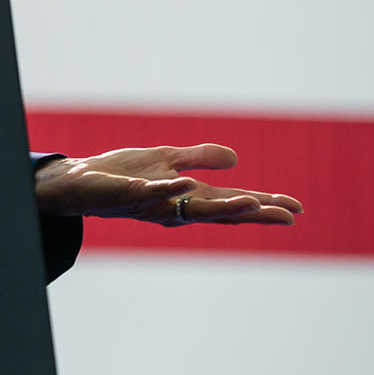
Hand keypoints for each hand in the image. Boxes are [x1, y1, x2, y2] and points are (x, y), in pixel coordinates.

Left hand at [33, 143, 301, 225]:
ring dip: (221, 206)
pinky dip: (169, 190)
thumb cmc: (120, 173)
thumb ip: (199, 158)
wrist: (77, 182)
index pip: (230, 202)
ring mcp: (152, 202)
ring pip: (191, 208)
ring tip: (252, 202)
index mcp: (186, 197)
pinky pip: (151, 192)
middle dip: (254, 212)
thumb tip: (237, 159)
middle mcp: (174, 206)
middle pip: (221, 211)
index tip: (296, 210)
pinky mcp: (127, 193)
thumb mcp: (166, 159)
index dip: (263, 205)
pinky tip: (185, 183)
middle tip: (289, 215)